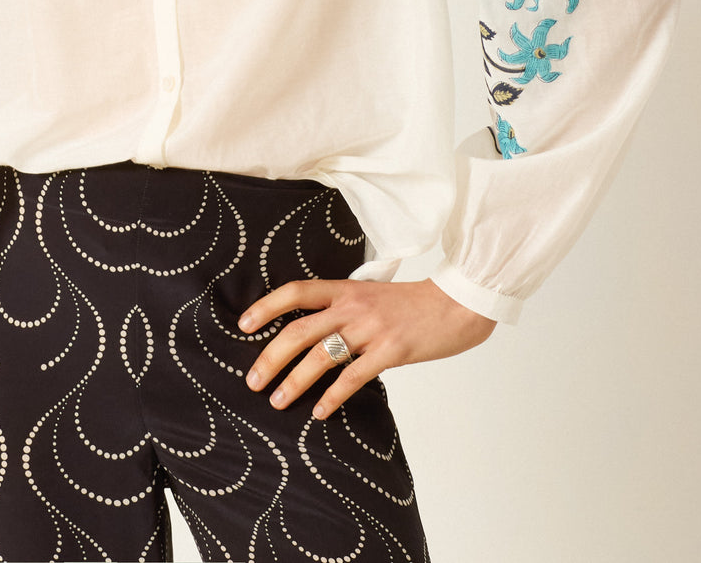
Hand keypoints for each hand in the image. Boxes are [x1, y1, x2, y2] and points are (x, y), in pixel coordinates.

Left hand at [239, 278, 496, 419]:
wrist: (457, 303)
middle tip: (252, 380)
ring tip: (277, 401)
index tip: (243, 325)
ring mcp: (370, 329)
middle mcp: (352, 306)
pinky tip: (319, 412)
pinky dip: (332, 396)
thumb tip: (316, 329)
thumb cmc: (413, 303)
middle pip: (298, 330)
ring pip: (319, 356)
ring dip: (293, 381)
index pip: (295, 291)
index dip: (266, 306)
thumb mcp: (373, 294)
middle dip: (270, 356)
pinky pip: (352, 377)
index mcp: (345, 288)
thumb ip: (345, 307)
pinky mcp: (389, 351)